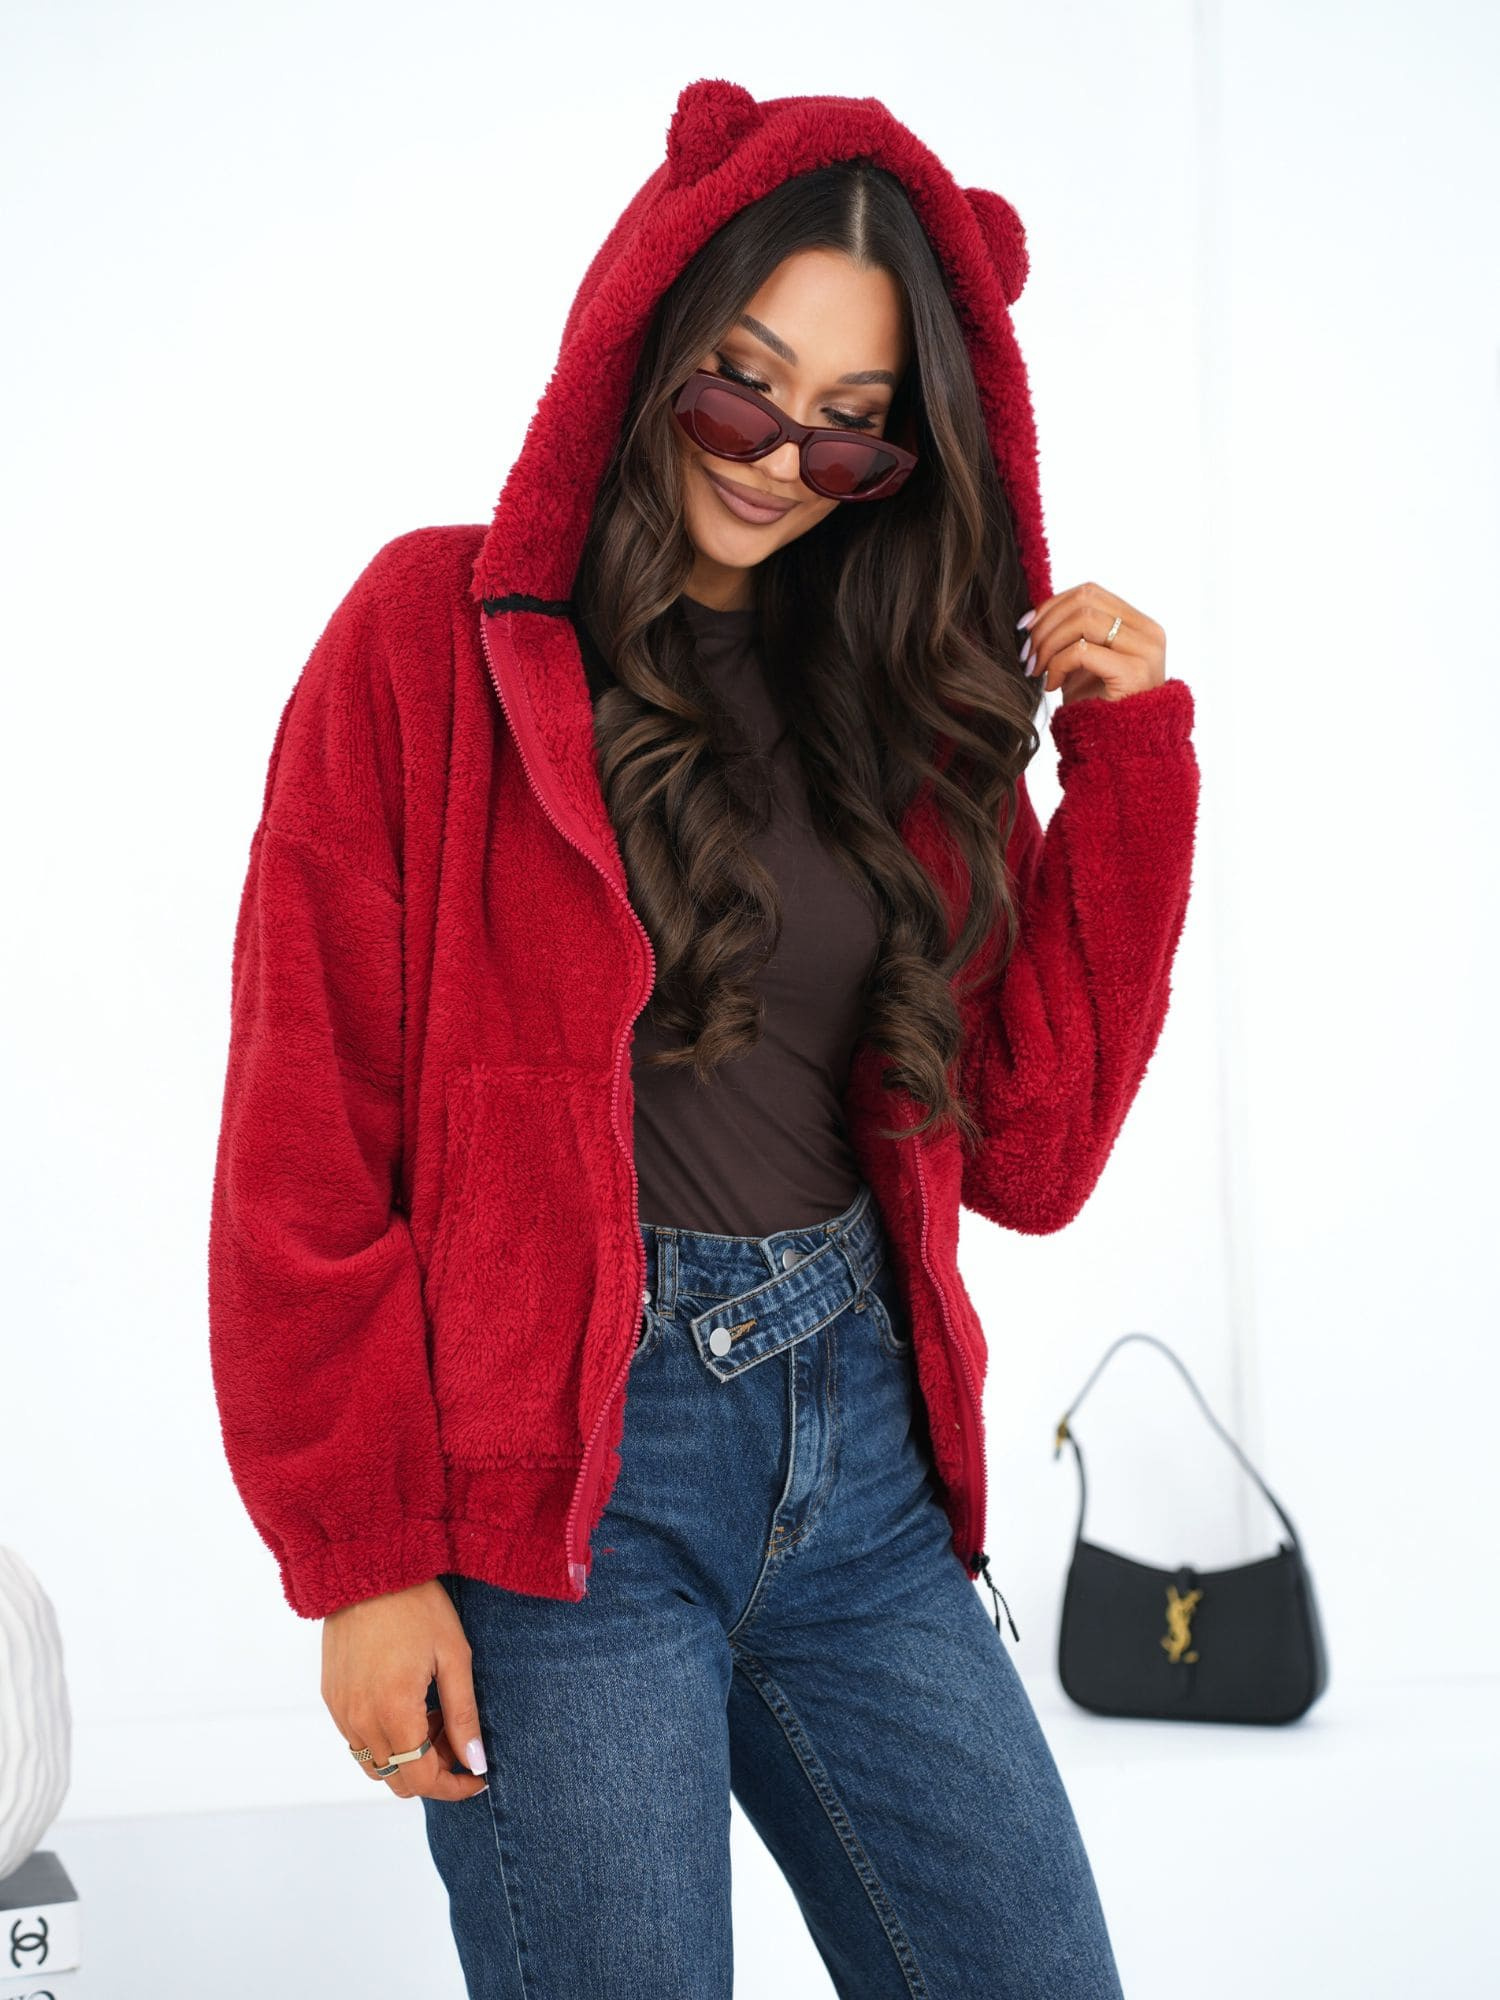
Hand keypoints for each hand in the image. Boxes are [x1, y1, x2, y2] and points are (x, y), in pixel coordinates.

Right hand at [321, 1577, 488, 1803]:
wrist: (367, 1567)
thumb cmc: (417, 1605)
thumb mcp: (454, 1656)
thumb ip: (464, 1716)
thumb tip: (476, 1763)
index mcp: (393, 1711)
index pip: (421, 1780)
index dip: (453, 1787)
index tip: (478, 1777)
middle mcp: (359, 1719)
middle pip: (397, 1778)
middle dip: (433, 1768)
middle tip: (457, 1734)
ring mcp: (340, 1710)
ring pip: (375, 1763)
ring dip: (407, 1755)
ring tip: (433, 1714)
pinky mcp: (330, 1697)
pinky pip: (357, 1739)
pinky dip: (385, 1737)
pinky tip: (407, 1702)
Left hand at [1018, 581, 1165, 704]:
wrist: (1121, 753)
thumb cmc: (1099, 711)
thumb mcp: (1082, 666)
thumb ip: (1071, 636)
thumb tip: (1032, 617)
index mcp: (1139, 625)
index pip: (1090, 592)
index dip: (1052, 605)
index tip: (1026, 628)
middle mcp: (1149, 632)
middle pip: (1085, 600)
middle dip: (1046, 625)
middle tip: (1027, 654)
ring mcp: (1146, 650)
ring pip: (1083, 619)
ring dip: (1049, 643)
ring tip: (1036, 670)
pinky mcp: (1135, 671)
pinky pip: (1082, 651)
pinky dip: (1057, 665)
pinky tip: (1051, 686)